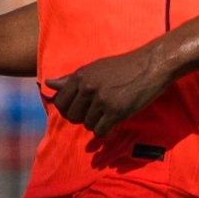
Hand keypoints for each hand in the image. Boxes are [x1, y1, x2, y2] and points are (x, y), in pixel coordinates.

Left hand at [42, 43, 175, 137]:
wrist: (150, 66)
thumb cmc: (122, 67)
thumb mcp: (94, 68)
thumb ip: (70, 79)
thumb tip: (48, 84)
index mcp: (80, 76)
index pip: (60, 102)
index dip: (68, 108)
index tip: (79, 108)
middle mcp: (87, 88)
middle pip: (72, 116)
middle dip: (82, 117)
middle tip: (96, 112)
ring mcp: (101, 100)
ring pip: (87, 125)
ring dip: (96, 123)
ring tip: (108, 112)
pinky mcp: (116, 112)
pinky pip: (100, 131)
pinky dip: (105, 131)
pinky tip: (113, 122)